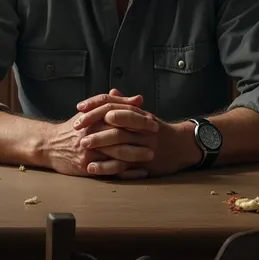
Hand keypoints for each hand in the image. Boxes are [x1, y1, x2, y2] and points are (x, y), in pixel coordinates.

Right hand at [42, 90, 157, 178]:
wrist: (50, 145)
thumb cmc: (76, 128)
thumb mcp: (92, 112)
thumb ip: (116, 103)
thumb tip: (139, 99)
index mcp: (94, 116)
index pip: (118, 113)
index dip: (137, 117)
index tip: (152, 120)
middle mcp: (91, 132)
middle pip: (119, 132)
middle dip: (140, 135)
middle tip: (156, 137)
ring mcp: (89, 150)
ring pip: (116, 152)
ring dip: (135, 154)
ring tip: (151, 155)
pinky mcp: (86, 166)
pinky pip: (110, 169)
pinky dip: (126, 172)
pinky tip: (139, 172)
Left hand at [76, 90, 201, 177]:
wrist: (182, 146)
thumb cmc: (158, 129)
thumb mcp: (143, 114)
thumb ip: (126, 104)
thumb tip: (111, 91)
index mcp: (139, 113)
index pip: (114, 105)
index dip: (95, 106)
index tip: (79, 108)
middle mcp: (141, 128)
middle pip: (115, 124)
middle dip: (94, 126)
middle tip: (77, 129)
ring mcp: (143, 146)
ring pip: (119, 144)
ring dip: (99, 145)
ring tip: (82, 146)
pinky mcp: (143, 164)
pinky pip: (123, 166)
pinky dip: (106, 167)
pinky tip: (92, 168)